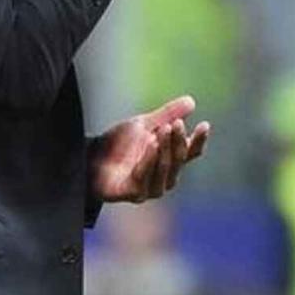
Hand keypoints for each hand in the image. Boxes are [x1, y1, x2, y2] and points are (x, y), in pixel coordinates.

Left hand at [89, 95, 210, 203]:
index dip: (199, 140)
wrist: (90, 158)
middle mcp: (165, 177)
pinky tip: (151, 144)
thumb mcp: (144, 125)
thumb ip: (166, 115)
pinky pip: (144, 177)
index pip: (191, 152)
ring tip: (164, 130)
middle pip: (179, 159)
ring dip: (165, 149)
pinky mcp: (133, 194)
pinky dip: (149, 160)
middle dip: (178, 140)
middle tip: (176, 123)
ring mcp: (151, 188)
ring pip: (165, 168)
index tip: (204, 125)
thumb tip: (191, 101)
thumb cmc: (120, 144)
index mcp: (171, 160)